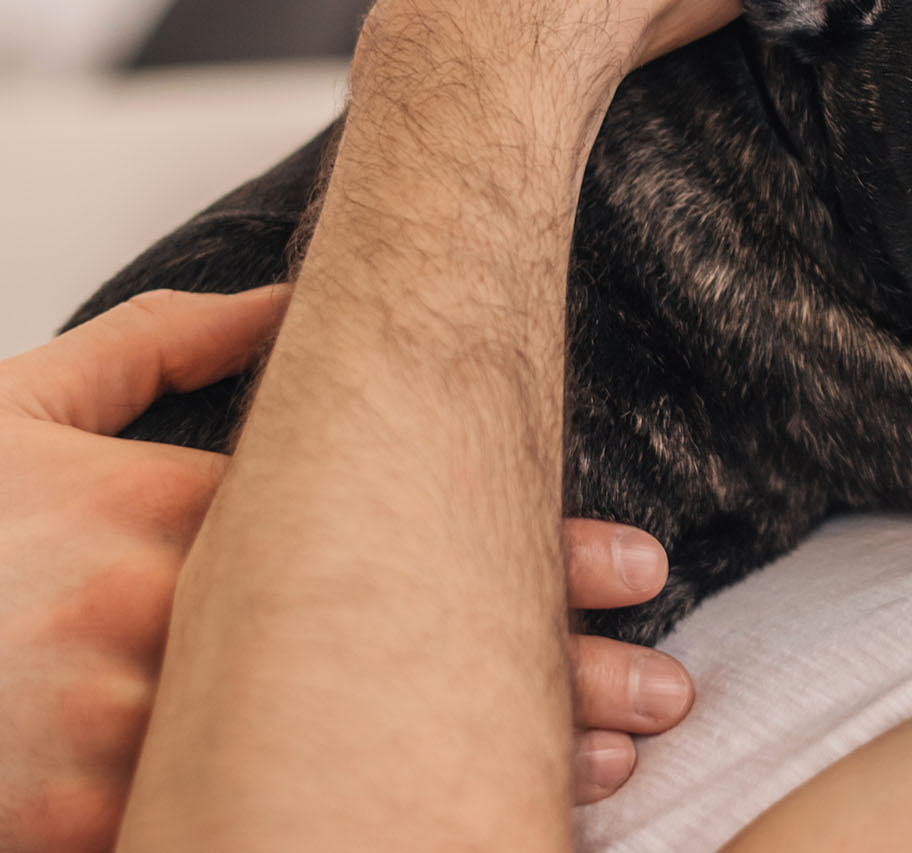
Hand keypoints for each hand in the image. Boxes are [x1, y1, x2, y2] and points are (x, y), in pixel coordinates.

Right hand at [0, 290, 691, 849]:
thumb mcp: (20, 409)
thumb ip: (161, 346)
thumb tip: (299, 299)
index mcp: (162, 517)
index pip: (386, 522)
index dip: (523, 549)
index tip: (638, 564)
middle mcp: (157, 630)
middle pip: (391, 654)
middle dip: (541, 674)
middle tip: (661, 691)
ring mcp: (116, 743)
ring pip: (342, 765)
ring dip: (475, 774)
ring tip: (599, 780)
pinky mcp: (79, 825)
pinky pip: (232, 832)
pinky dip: (356, 840)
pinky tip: (443, 845)